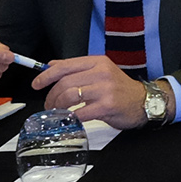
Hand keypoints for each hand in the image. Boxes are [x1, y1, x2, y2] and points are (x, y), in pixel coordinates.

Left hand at [30, 56, 149, 129]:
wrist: (144, 101)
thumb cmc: (120, 89)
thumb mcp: (100, 72)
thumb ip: (77, 69)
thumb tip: (51, 66)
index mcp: (97, 62)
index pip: (65, 66)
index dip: (46, 75)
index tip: (36, 84)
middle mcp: (101, 73)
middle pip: (65, 82)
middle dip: (51, 96)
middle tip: (49, 105)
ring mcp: (105, 89)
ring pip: (69, 96)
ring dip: (58, 106)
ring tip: (57, 112)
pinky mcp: (107, 106)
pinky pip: (80, 112)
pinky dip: (70, 117)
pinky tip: (69, 119)